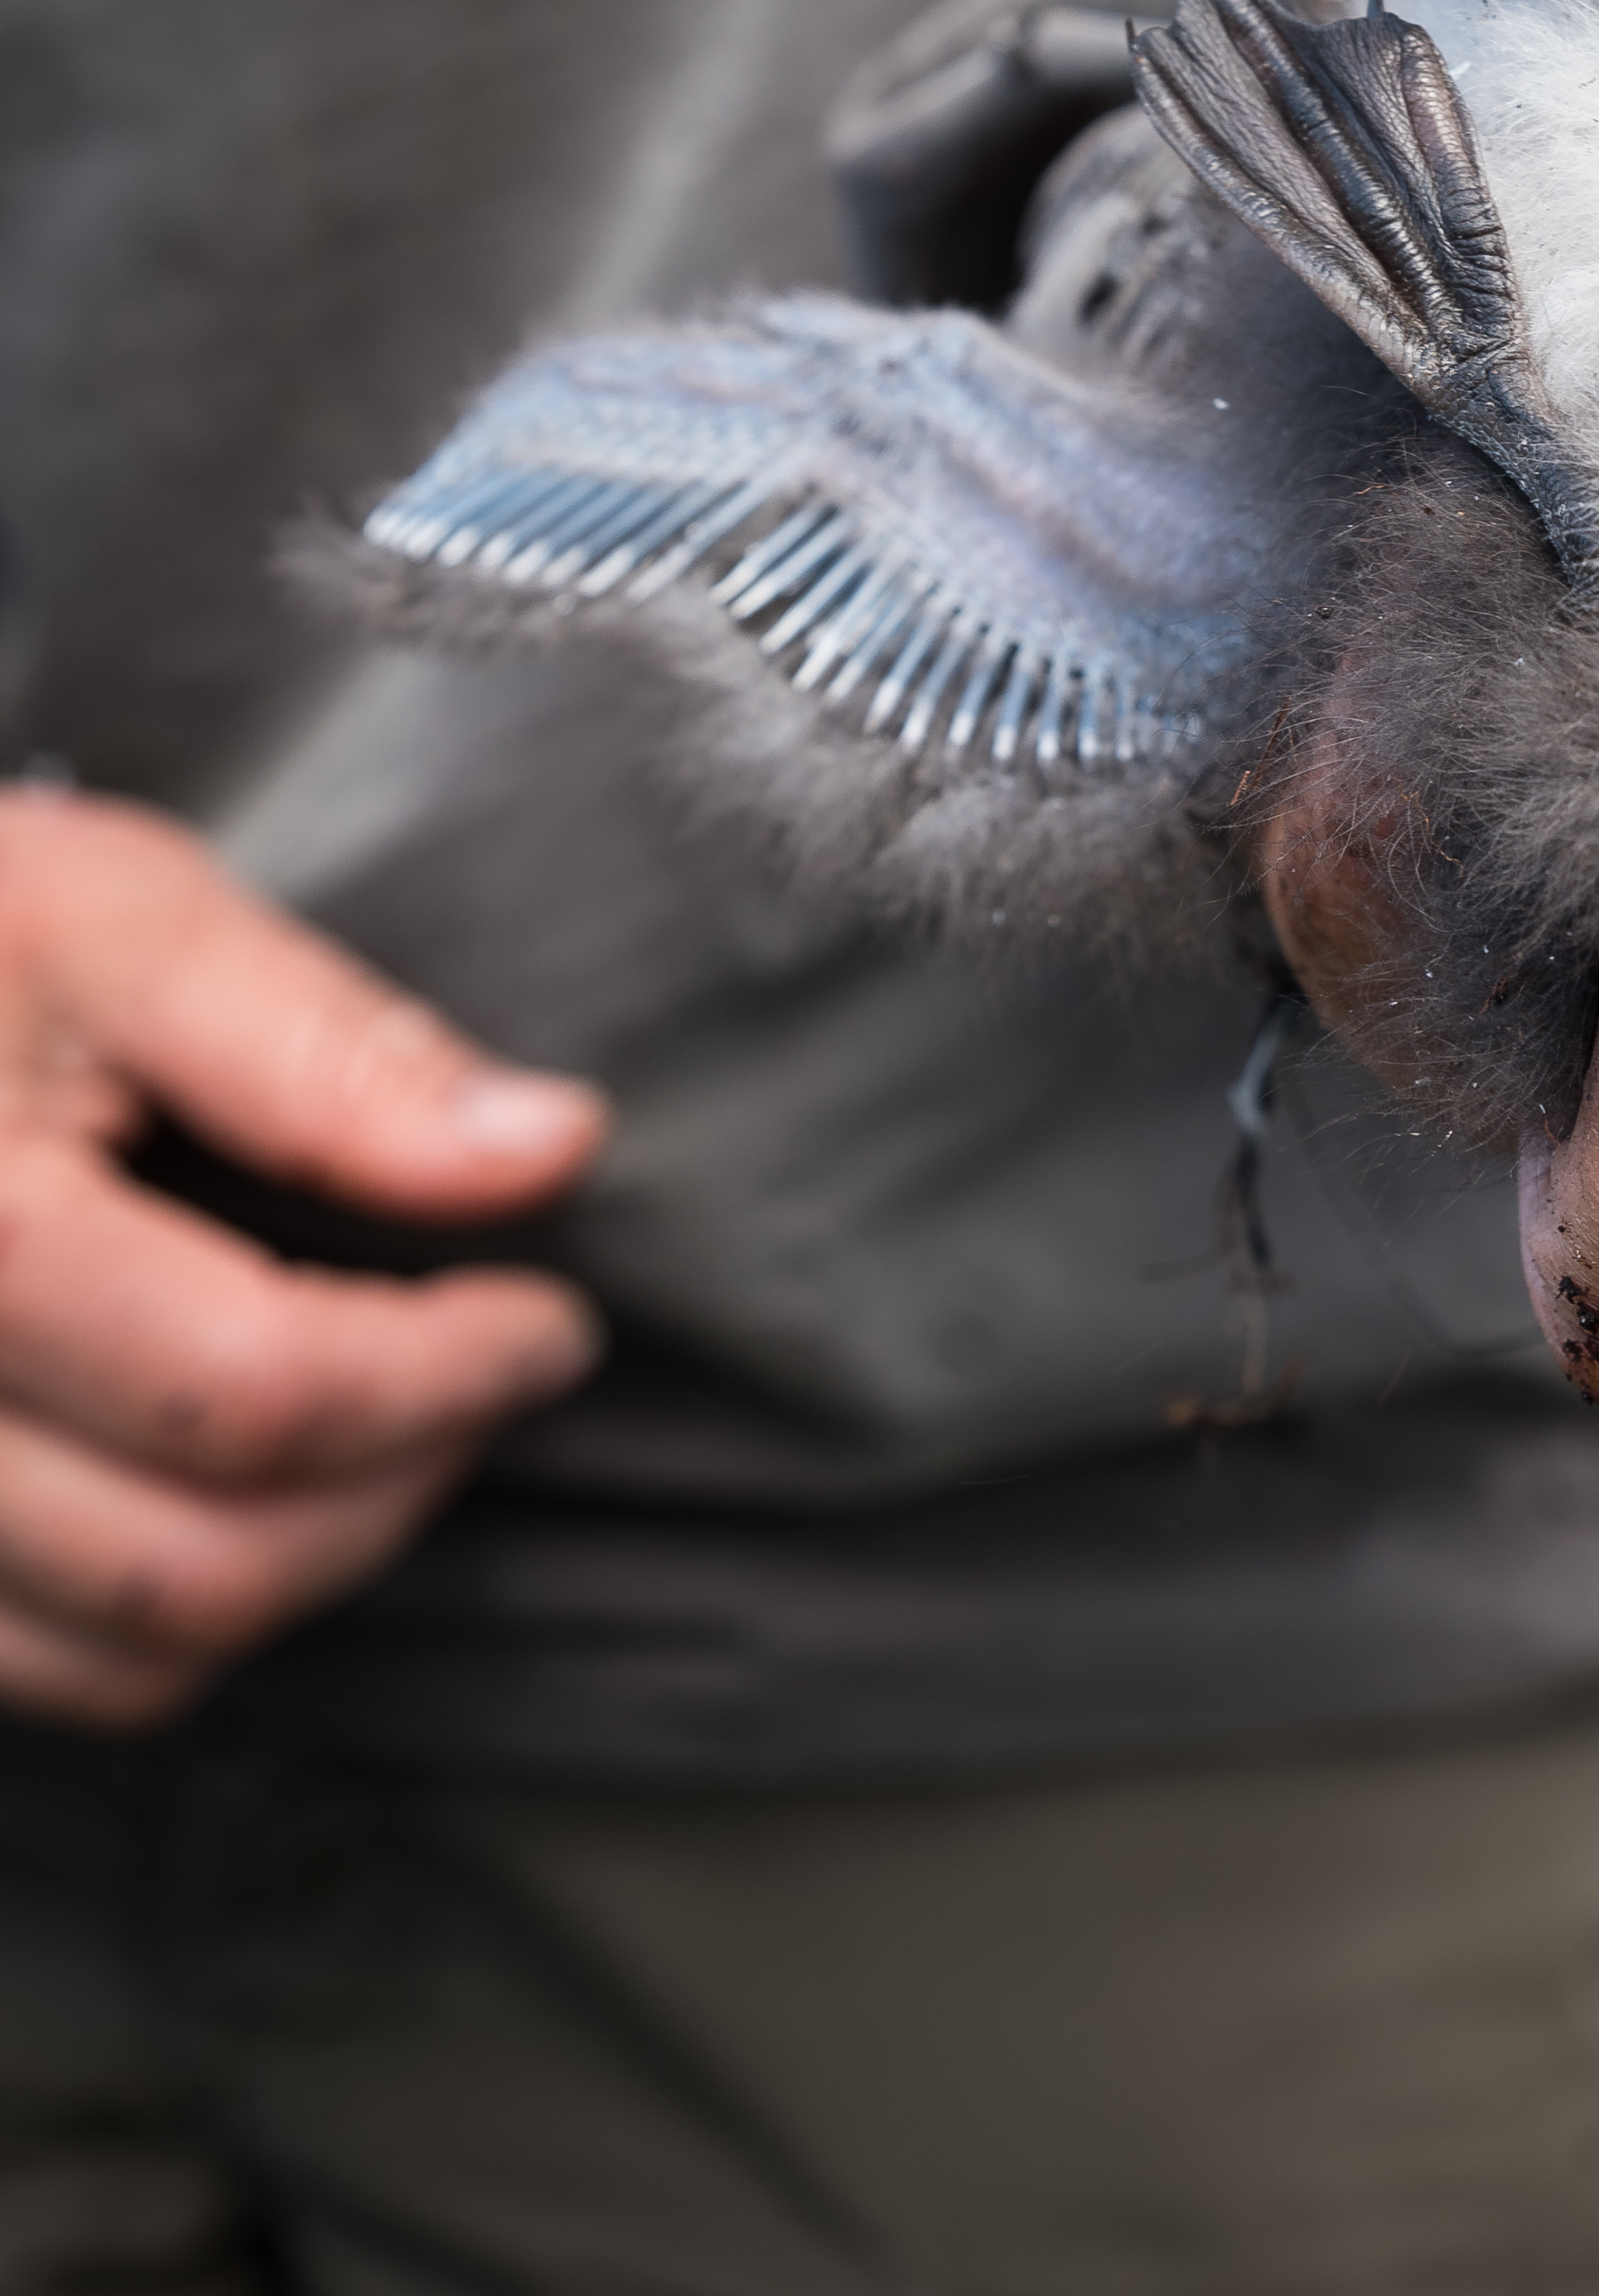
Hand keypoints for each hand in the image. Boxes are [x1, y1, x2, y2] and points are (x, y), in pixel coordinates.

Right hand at [0, 787, 604, 1724]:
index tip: (549, 1321)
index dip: (454, 1373)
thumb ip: (335, 1052)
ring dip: (304, 1560)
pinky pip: (35, 1674)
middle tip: (487, 1373)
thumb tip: (549, 1147)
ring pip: (126, 1654)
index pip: (255, 1392)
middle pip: (196, 1561)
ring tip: (386, 1424)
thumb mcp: (125, 921)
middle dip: (400, 1480)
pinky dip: (174, 1611)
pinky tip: (243, 1481)